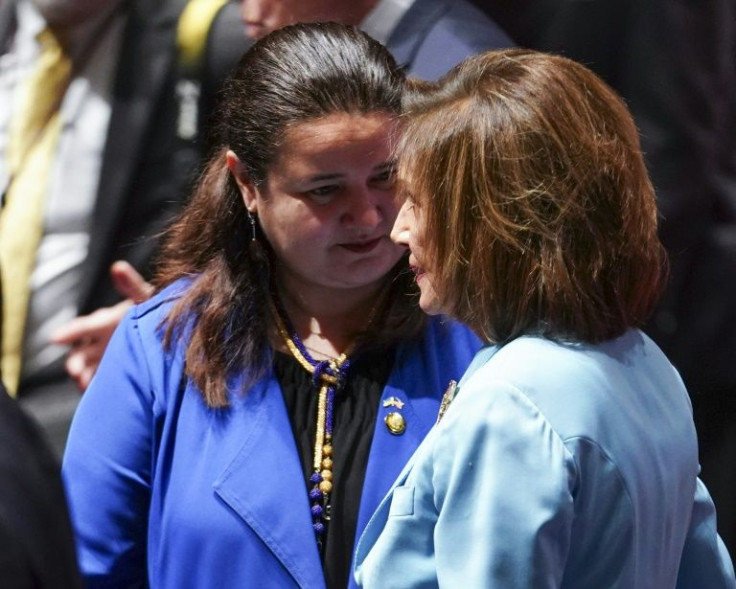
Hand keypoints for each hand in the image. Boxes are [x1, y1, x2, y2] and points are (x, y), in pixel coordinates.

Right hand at [51, 261, 153, 390]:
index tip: (55, 337)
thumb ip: (132, 285)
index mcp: (106, 321)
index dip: (71, 331)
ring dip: (84, 375)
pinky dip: (96, 386)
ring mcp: (106, 357)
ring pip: (88, 368)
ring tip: (85, 384)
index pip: (85, 326)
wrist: (169, 333)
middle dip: (76, 360)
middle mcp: (101, 340)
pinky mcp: (113, 372)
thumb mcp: (146, 298)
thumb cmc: (155, 311)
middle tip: (75, 370)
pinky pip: (100, 381)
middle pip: (82, 352)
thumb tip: (118, 267)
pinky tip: (96, 392)